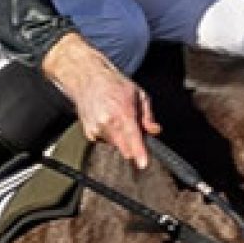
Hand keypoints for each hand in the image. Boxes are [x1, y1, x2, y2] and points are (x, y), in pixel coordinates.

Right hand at [40, 34, 159, 170]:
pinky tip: (108, 121)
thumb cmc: (114, 85)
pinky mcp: (89, 133)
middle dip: (133, 145)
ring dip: (122, 139)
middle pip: (126, 149)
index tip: (143, 164)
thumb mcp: (139, 94)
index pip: (133, 138)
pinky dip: (110, 136)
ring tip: (118, 119)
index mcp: (123, 112)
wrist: (88, 79)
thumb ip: (148, 116)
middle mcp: (108, 123)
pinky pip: (106, 142)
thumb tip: (154, 130)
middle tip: (133, 128)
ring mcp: (96, 129)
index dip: (139, 153)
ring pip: (117, 146)